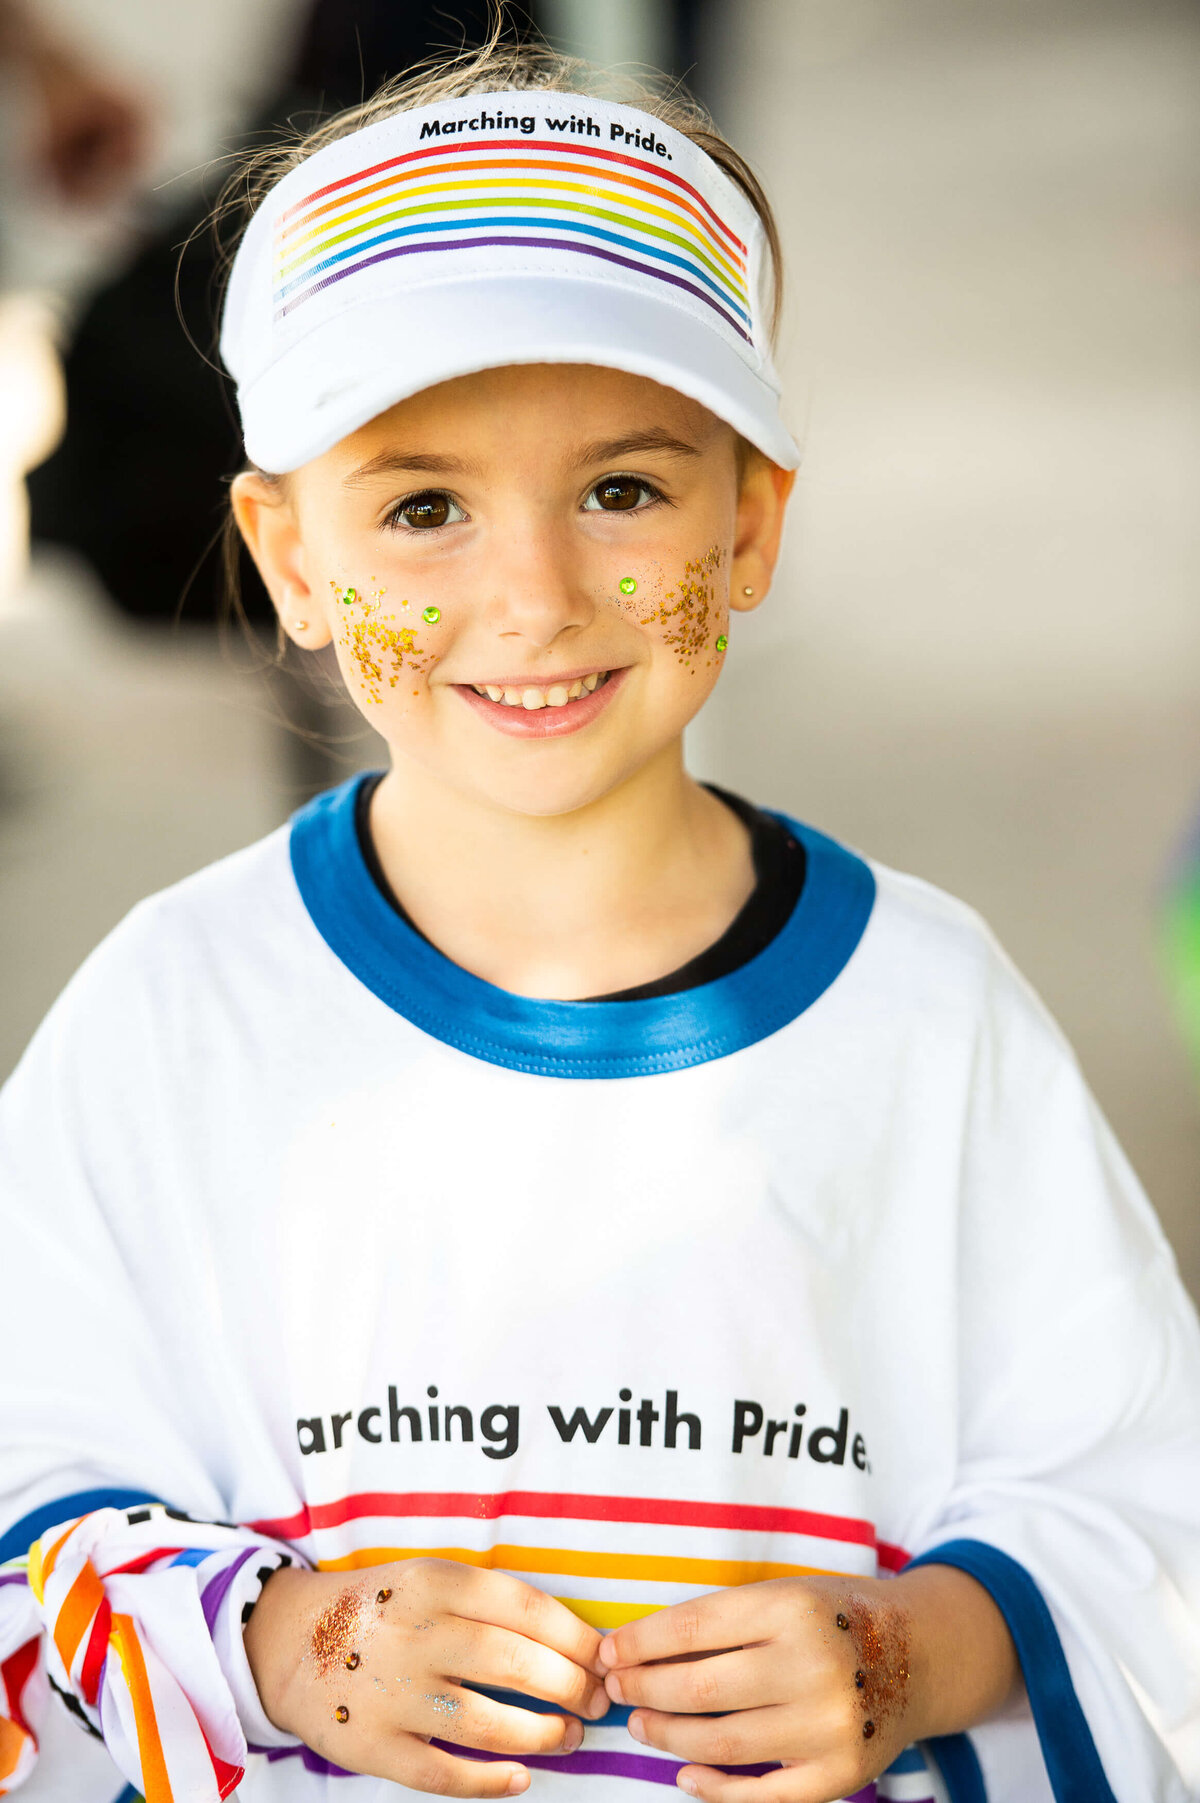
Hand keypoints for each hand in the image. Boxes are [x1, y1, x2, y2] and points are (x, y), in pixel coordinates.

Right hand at [245, 1558, 608, 1796]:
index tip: (604, 1658)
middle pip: (516, 1664)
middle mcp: (415, 1635)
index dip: (576, 1638)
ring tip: (569, 1737)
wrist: (288, 1641)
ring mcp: (391, 1694)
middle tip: (596, 1702)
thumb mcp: (429, 1578)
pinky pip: (443, 1774)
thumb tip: (575, 1641)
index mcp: (434, 1583)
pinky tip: (521, 1777)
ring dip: (542, 1735)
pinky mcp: (371, 1747)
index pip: (526, 1608)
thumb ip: (490, 1604)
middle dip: (570, 1687)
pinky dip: (489, 1782)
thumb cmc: (383, 1609)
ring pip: (487, 1723)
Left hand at [598, 1569, 1017, 1802]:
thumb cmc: (833, 1618)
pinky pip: (762, 1795)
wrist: (917, 1655)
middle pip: (700, 1687)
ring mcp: (828, 1726)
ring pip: (721, 1742)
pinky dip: (714, 1789)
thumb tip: (636, 1650)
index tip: (609, 1651)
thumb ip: (722, 1623)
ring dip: (667, 1737)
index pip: (694, 1627)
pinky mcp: (840, 1775)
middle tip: (617, 1689)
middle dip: (644, 1689)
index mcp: (793, 1607)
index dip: (641, 1642)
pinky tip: (685, 1774)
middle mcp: (812, 1666)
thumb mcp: (784, 1596)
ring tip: (641, 1725)